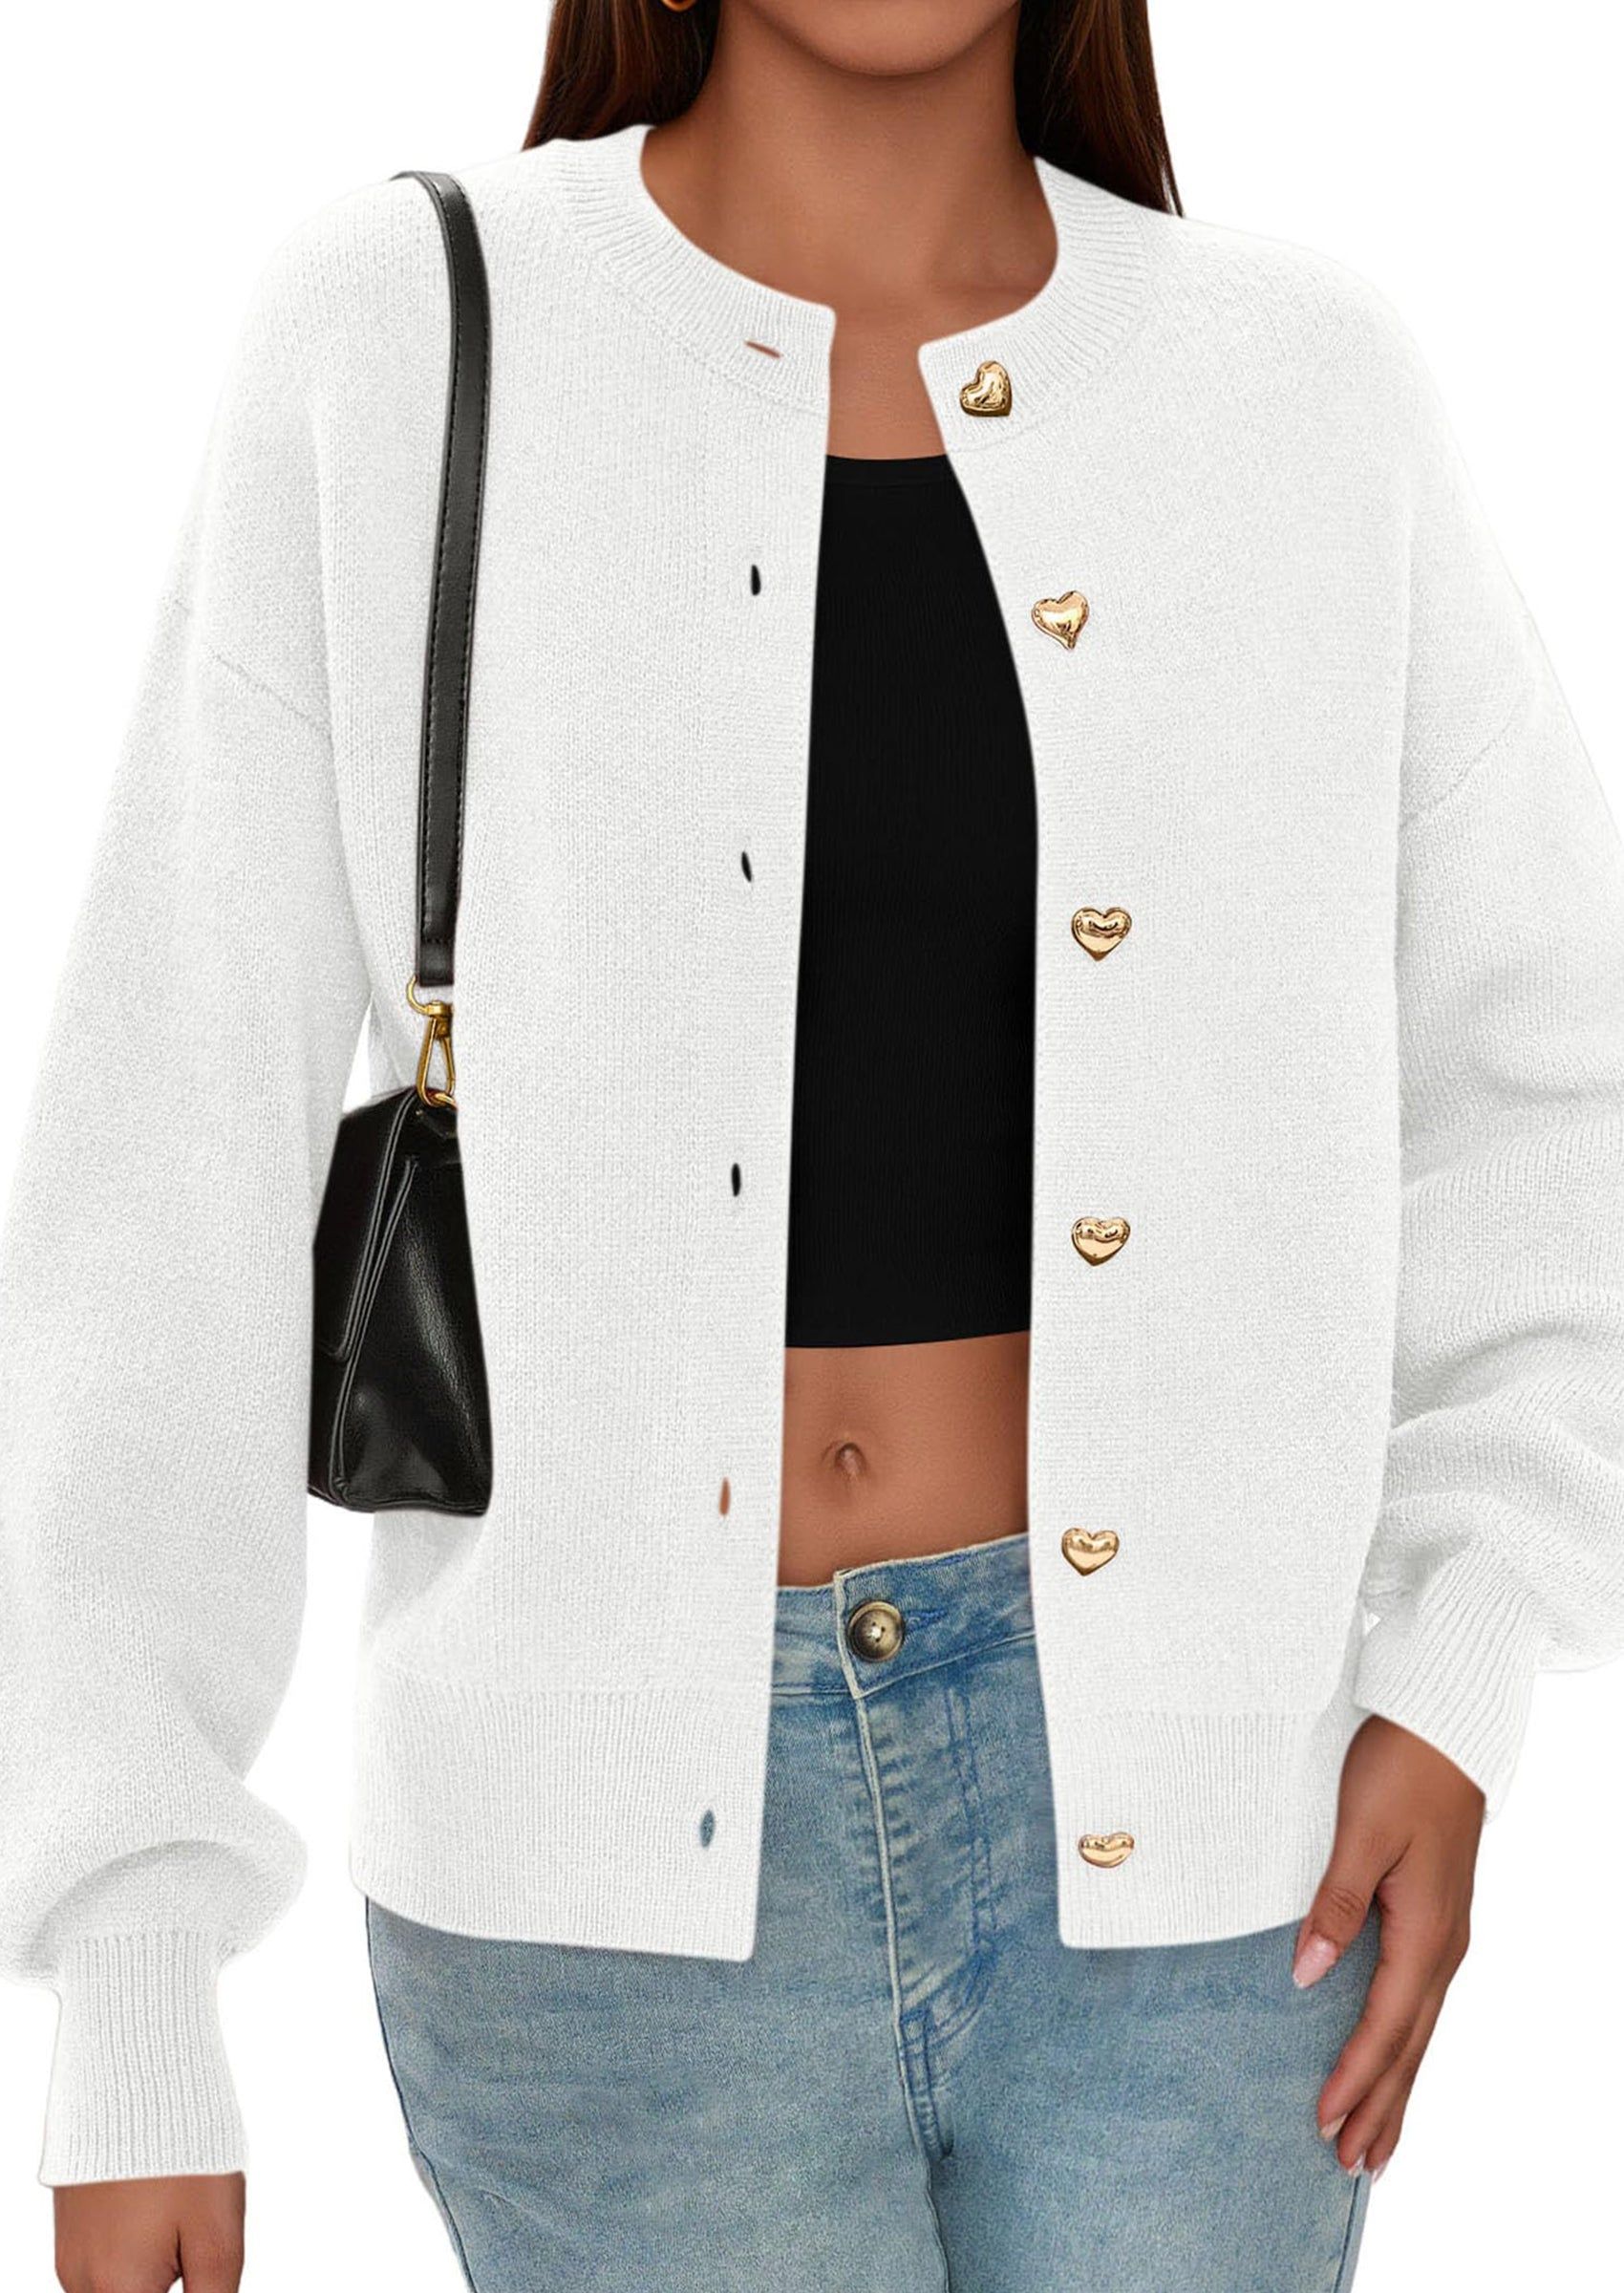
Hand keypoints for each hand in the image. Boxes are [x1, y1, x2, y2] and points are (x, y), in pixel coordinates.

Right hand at [54, 2174, 244, 2292]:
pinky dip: (130, 2261)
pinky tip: (157, 2220)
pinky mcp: (69, 2231)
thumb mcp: (218, 2238)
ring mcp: (69, 2256)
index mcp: (119, 2290)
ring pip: (115, 2290)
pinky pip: (99, 2268)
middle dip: (164, 2284)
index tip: (195, 2266)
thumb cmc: (182, 2155)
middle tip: (189, 2243)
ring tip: (178, 2225)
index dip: (185, 2291)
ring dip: (149, 2278)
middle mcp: (81, 2281)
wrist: (134, 2082)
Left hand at [1295, 1714, 1483, 2178]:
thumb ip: (1336, 1904)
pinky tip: (1393, 2060)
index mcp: (1426, 1931)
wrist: (1447, 1724)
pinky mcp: (1436, 1916)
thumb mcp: (1361, 1832)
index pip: (1384, 2024)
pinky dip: (1404, 2044)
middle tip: (1352, 2167)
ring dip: (1396, 2087)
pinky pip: (1419, 2001)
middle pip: (1410, 2045)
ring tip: (1376, 2142)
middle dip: (1381, 2107)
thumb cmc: (1401, 1767)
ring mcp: (1445, 1933)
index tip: (1325, 2123)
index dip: (1355, 2078)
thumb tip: (1308, 1973)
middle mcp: (1443, 1944)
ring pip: (1419, 2029)